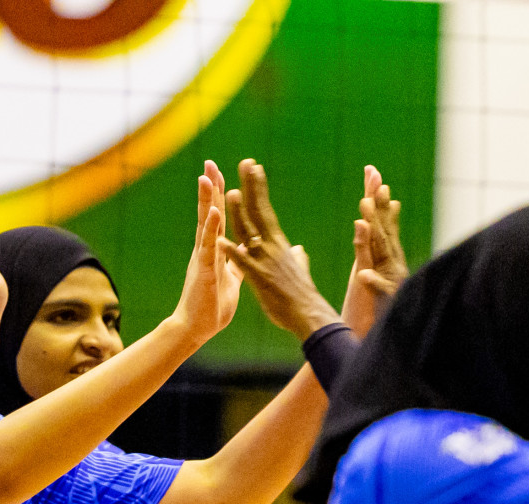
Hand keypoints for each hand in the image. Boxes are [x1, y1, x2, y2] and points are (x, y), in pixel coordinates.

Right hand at [167, 161, 242, 350]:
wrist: (197, 328)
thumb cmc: (212, 305)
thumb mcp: (230, 279)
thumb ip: (235, 262)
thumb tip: (243, 252)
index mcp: (215, 250)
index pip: (219, 217)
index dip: (220, 195)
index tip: (220, 172)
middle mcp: (206, 249)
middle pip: (209, 212)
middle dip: (211, 188)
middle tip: (209, 163)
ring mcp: (204, 258)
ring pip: (206, 224)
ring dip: (207, 200)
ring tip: (207, 177)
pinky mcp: (205, 270)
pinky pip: (208, 245)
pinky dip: (210, 227)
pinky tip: (212, 211)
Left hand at [216, 159, 339, 340]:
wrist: (308, 316)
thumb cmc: (301, 296)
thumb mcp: (300, 272)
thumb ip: (298, 258)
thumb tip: (299, 250)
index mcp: (278, 245)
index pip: (265, 211)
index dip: (258, 190)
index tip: (254, 169)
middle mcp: (272, 248)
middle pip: (259, 212)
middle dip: (251, 187)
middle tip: (246, 163)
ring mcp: (266, 262)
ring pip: (249, 232)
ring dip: (239, 212)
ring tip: (230, 191)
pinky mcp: (260, 279)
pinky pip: (243, 263)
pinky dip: (232, 251)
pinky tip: (221, 240)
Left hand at [340, 165, 406, 335]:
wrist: (386, 344)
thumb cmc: (376, 311)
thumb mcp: (371, 274)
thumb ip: (372, 248)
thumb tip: (377, 216)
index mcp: (384, 258)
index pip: (381, 223)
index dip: (377, 199)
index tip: (372, 174)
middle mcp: (392, 266)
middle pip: (385, 232)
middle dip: (380, 207)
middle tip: (375, 181)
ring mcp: (392, 283)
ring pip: (383, 256)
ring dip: (375, 235)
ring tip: (363, 215)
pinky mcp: (389, 305)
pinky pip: (381, 292)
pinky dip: (374, 282)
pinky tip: (364, 274)